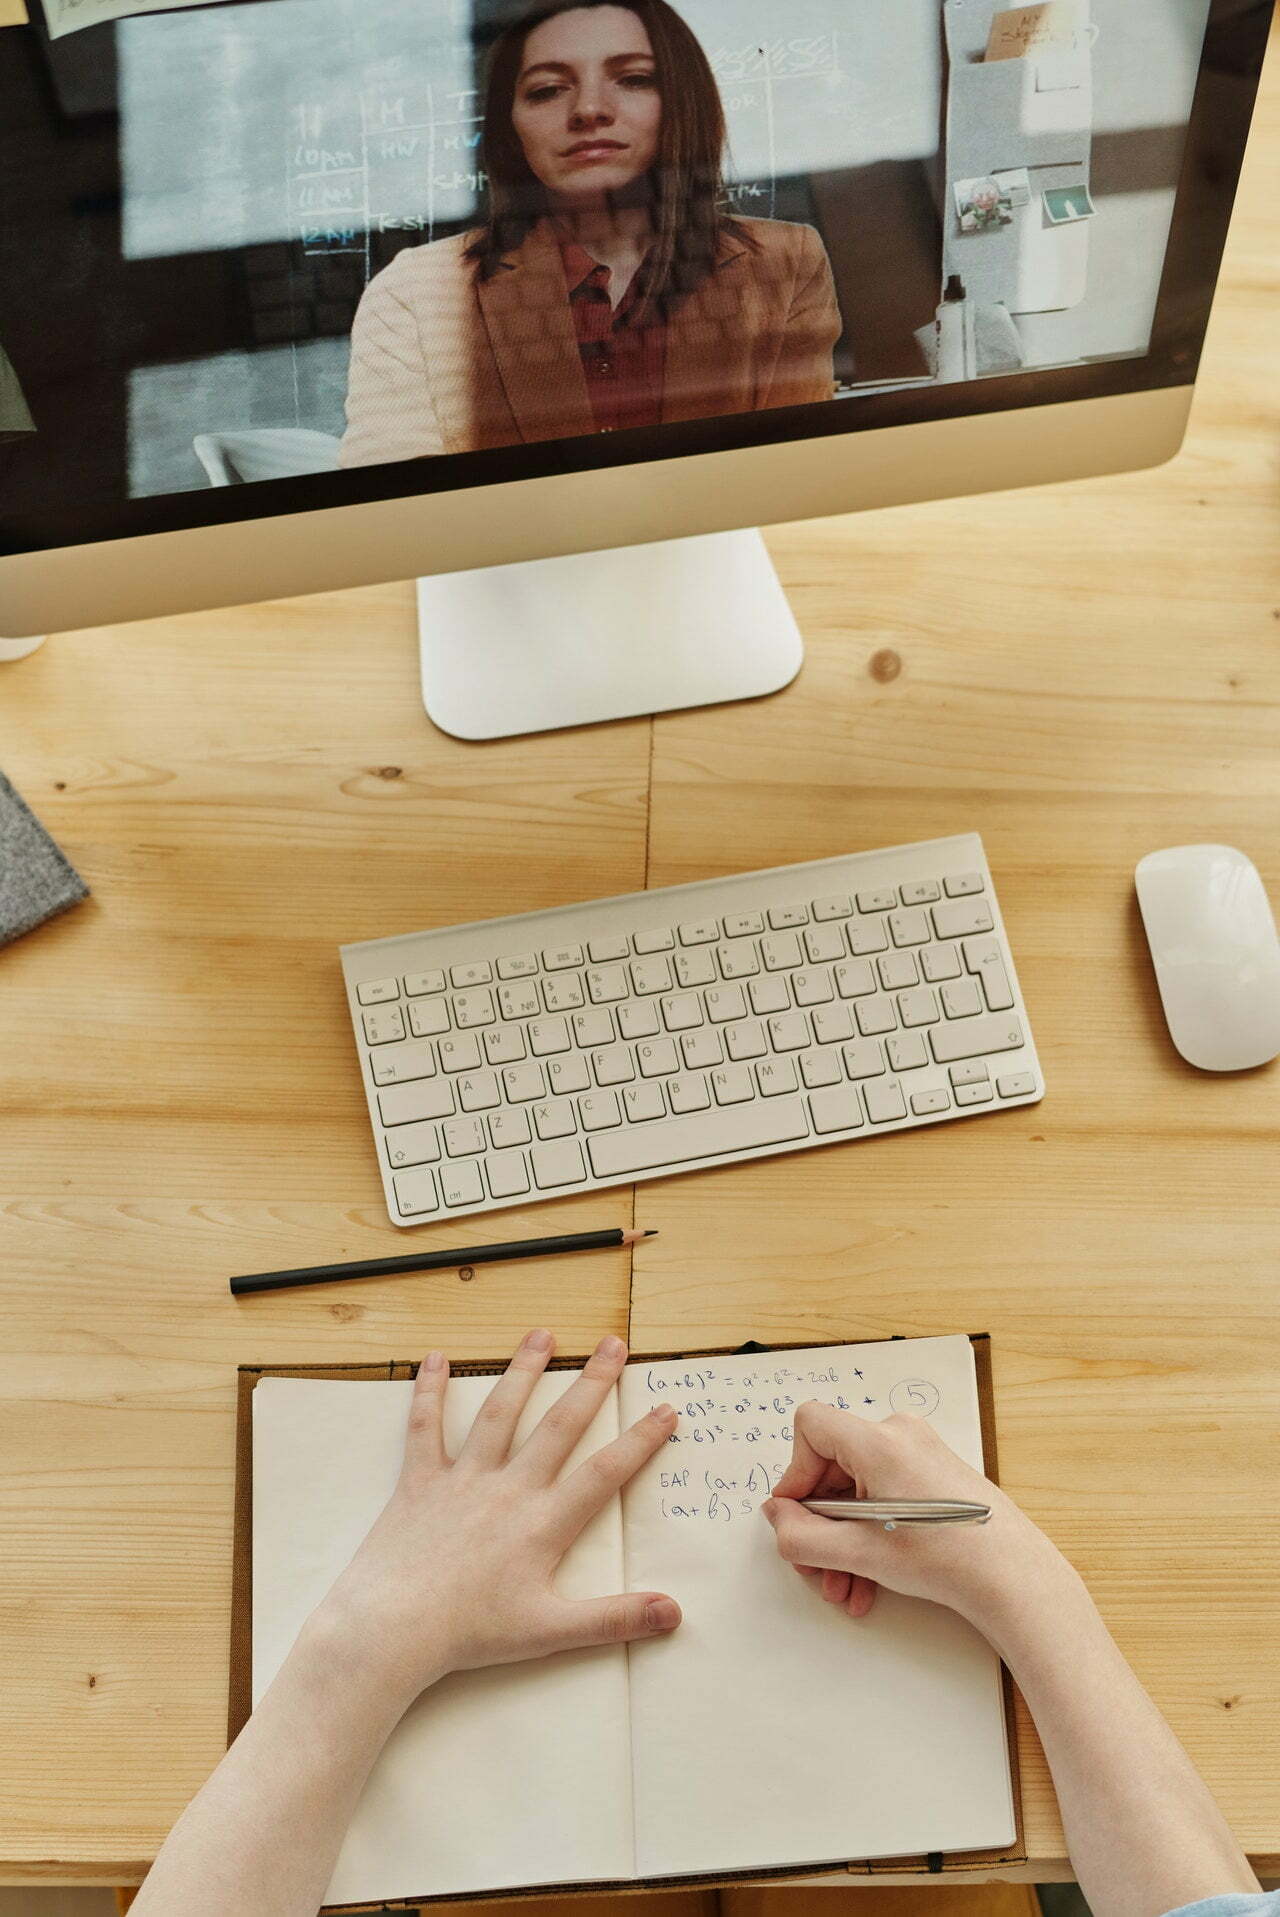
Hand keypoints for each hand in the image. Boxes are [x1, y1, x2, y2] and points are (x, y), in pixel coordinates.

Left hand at [310, 1330, 680, 1709]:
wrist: (394, 1628)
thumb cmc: (471, 1632)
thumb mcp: (551, 1632)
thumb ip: (615, 1618)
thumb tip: (673, 1612)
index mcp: (543, 1523)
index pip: (604, 1473)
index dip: (639, 1440)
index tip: (665, 1409)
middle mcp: (509, 1488)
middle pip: (559, 1426)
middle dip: (591, 1383)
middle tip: (613, 1344)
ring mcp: (463, 1479)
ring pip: (499, 1413)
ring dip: (523, 1371)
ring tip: (543, 1334)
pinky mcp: (421, 1480)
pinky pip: (425, 1428)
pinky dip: (429, 1392)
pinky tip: (434, 1358)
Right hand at [763, 1401, 1073, 1634]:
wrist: (1012, 1577)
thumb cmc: (946, 1558)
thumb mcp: (859, 1552)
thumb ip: (802, 1535)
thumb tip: (777, 1515)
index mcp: (880, 1442)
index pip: (811, 1426)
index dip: (795, 1471)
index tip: (797, 1515)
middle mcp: (900, 1435)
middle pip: (832, 1465)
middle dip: (820, 1522)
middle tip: (818, 1567)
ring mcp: (919, 1452)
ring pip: (856, 1488)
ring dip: (843, 1539)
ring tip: (846, 1586)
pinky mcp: (932, 1473)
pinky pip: (882, 1494)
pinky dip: (869, 1532)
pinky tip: (868, 1581)